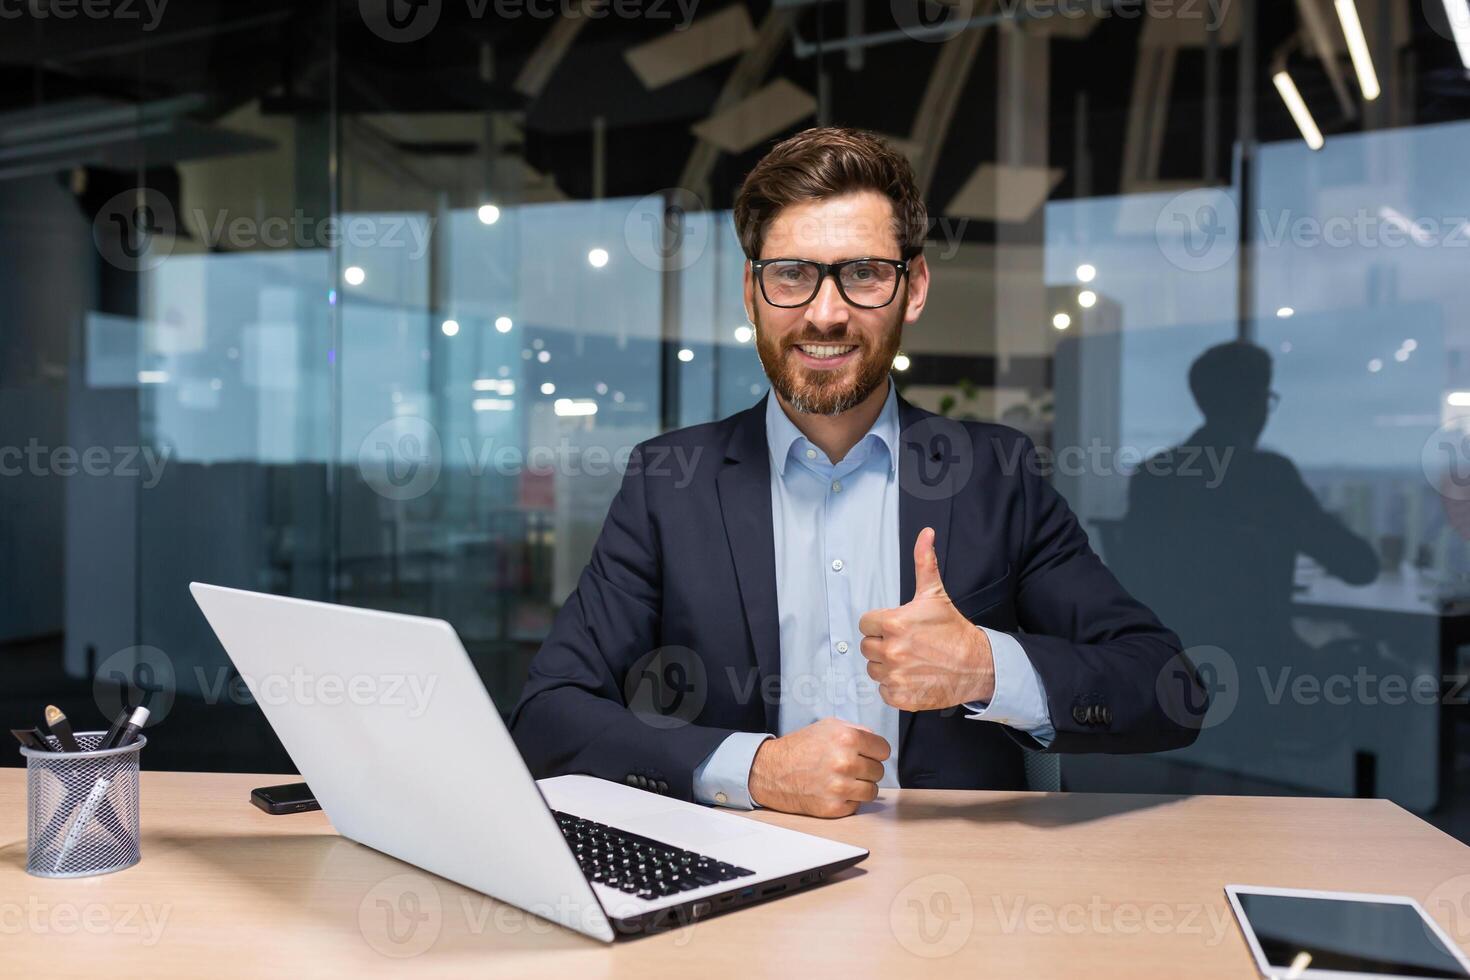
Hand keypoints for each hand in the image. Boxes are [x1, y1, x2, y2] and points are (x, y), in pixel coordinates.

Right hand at [747, 717, 890, 817]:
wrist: (771, 771)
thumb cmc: (799, 747)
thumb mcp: (828, 726)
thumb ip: (856, 730)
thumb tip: (876, 741)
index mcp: (847, 738)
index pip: (884, 750)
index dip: (875, 751)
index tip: (866, 753)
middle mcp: (845, 762)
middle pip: (879, 771)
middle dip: (866, 768)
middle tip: (848, 766)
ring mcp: (840, 787)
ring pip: (872, 791)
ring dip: (861, 786)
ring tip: (843, 779)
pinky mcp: (834, 807)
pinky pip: (857, 805)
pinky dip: (848, 800)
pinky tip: (833, 790)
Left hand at [858, 526, 994, 710]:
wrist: (977, 665)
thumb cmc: (953, 630)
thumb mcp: (935, 594)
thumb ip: (924, 562)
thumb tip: (925, 533)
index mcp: (892, 623)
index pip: (865, 624)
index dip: (880, 625)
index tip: (897, 628)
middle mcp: (890, 650)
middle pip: (867, 648)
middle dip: (883, 645)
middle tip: (906, 644)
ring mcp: (895, 676)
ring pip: (873, 670)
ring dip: (887, 667)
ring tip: (911, 661)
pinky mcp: (901, 697)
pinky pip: (883, 691)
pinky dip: (895, 688)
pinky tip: (913, 677)